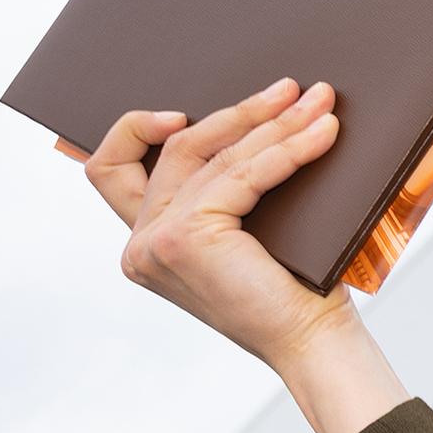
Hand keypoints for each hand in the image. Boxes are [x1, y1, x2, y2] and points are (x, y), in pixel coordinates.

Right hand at [87, 81, 406, 432]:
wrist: (313, 342)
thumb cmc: (294, 292)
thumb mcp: (246, 233)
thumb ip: (224, 191)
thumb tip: (256, 116)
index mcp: (146, 244)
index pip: (110, 169)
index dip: (133, 129)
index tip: (182, 112)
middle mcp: (140, 244)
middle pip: (174, 149)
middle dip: (239, 113)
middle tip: (290, 90)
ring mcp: (156, 242)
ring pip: (216, 156)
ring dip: (275, 123)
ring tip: (319, 103)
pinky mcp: (185, 237)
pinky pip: (242, 174)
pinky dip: (287, 150)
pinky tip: (322, 135)